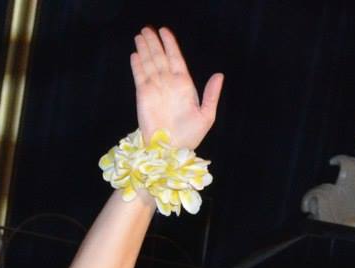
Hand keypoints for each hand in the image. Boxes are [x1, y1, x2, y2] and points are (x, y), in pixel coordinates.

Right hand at [132, 27, 221, 150]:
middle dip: (154, 42)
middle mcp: (168, 83)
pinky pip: (140, 76)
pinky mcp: (143, 96)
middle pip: (160, 57)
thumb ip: (211, 94)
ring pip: (149, 63)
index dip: (170, 44)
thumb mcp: (206, 115)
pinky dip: (137, 65)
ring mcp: (155, 89)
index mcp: (184, 85)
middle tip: (147, 29)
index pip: (176, 58)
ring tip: (141, 35)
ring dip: (145, 49)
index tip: (164, 31)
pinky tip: (135, 54)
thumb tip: (219, 74)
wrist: (170, 151)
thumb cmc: (189, 137)